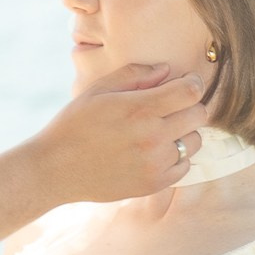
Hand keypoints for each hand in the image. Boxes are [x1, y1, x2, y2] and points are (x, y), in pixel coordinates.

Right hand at [30, 65, 206, 206]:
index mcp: (140, 109)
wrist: (56, 169)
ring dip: (184, 132)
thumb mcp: (98, 90)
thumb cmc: (74, 124)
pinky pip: (185, 166)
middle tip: (172, 105)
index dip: (193, 82)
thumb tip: (166, 70)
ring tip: (161, 130)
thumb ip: (135, 74)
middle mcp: (153, 137)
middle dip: (190, 105)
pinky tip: (156, 151)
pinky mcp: (153, 184)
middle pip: (199, 114)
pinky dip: (177, 157)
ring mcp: (155, 163)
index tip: (185, 82)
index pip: (191, 91)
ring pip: (195, 141)